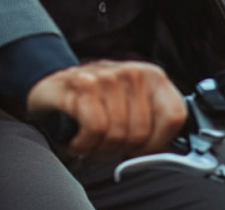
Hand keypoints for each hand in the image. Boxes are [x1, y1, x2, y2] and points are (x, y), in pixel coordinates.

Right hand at [26, 60, 186, 157]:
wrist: (50, 86)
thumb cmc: (94, 103)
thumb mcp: (129, 107)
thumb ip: (151, 125)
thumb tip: (165, 152)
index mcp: (152, 77)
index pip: (174, 116)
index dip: (158, 142)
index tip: (142, 148)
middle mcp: (133, 72)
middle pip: (141, 133)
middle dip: (120, 149)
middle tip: (105, 144)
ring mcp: (107, 76)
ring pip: (117, 134)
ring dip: (99, 148)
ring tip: (90, 140)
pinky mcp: (82, 84)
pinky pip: (95, 129)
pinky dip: (84, 144)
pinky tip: (78, 141)